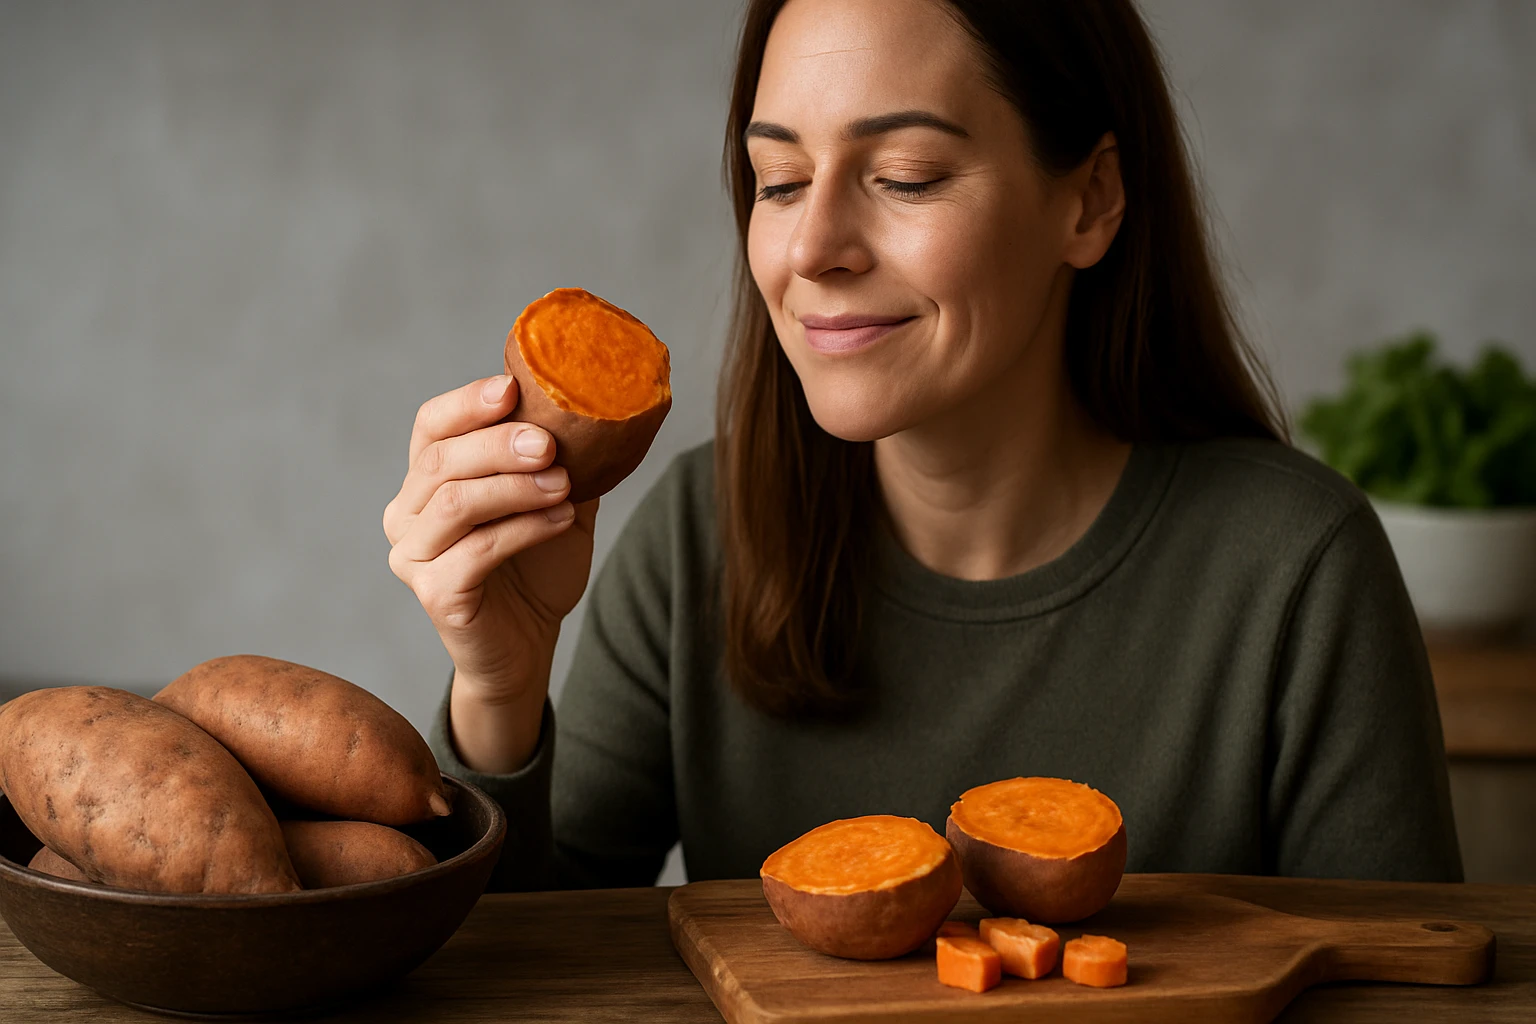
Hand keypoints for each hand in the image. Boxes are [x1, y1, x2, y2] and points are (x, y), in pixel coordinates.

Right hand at [383, 375, 597, 748]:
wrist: (528, 643)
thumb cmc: (536, 568)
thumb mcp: (554, 501)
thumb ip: (562, 457)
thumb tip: (598, 406)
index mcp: (427, 481)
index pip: (431, 425)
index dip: (466, 403)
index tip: (511, 389)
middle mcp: (407, 514)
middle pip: (442, 460)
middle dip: (499, 444)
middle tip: (549, 444)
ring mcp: (413, 556)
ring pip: (456, 503)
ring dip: (515, 487)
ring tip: (564, 485)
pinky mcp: (434, 594)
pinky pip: (476, 551)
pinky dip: (523, 529)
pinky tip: (561, 519)